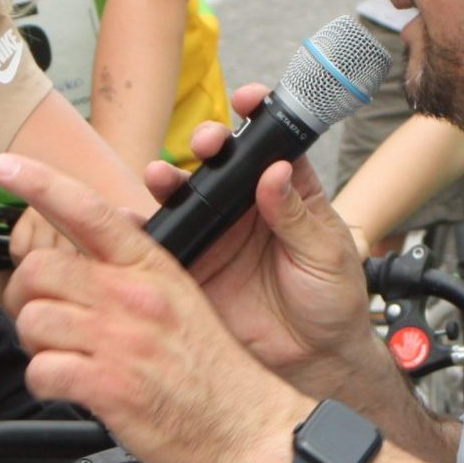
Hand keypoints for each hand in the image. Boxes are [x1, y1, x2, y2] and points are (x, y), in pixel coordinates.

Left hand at [0, 153, 308, 462]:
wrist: (244, 423)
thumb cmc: (208, 367)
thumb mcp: (179, 296)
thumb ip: (130, 270)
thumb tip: (82, 251)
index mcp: (151, 267)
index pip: (88, 210)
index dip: (41, 181)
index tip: (7, 165)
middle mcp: (132, 296)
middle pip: (39, 270)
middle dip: (26, 296)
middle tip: (41, 317)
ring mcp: (120, 340)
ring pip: (33, 321)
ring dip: (37, 344)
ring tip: (63, 356)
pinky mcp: (109, 386)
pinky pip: (42, 371)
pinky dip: (45, 383)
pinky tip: (68, 386)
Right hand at [161, 87, 386, 390]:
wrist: (313, 362)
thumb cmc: (332, 303)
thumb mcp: (325, 254)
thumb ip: (297, 215)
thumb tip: (276, 172)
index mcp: (285, 193)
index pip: (268, 143)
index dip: (256, 115)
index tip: (246, 100)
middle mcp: (245, 208)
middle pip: (218, 162)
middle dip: (207, 143)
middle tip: (207, 144)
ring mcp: (216, 236)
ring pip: (185, 196)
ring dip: (169, 179)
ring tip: (161, 176)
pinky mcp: (194, 268)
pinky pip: (165, 243)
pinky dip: (143, 230)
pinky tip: (131, 221)